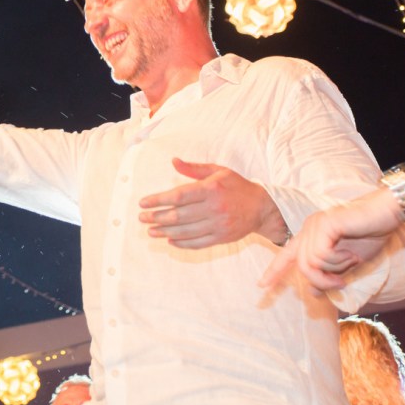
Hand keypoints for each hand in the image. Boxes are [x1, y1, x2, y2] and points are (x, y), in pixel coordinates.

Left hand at [138, 158, 284, 248]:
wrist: (262, 207)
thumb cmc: (237, 186)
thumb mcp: (218, 171)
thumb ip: (194, 168)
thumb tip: (173, 161)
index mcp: (211, 189)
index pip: (178, 196)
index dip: (158, 200)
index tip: (143, 203)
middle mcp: (214, 208)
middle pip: (178, 215)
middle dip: (156, 217)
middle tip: (142, 218)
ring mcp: (218, 225)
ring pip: (185, 231)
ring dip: (164, 232)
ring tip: (151, 231)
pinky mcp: (221, 238)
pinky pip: (197, 243)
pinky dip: (181, 243)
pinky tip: (170, 240)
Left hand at [258, 188, 403, 291]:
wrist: (387, 215)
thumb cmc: (371, 235)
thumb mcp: (348, 264)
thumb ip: (329, 276)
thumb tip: (313, 293)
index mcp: (311, 236)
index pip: (287, 256)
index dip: (275, 272)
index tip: (262, 286)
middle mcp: (309, 228)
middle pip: (303, 266)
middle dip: (322, 280)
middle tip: (341, 283)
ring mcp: (315, 224)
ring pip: (311, 263)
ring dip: (334, 270)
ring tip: (351, 261)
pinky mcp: (324, 224)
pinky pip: (321, 255)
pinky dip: (338, 260)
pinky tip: (351, 253)